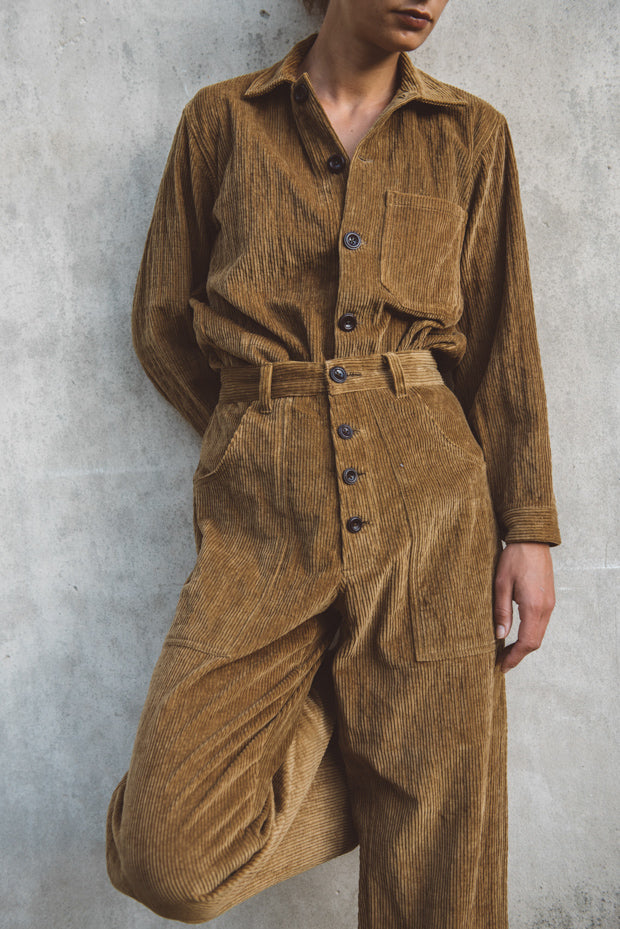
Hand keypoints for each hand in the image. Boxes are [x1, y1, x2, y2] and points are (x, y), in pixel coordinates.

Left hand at [493, 542, 555, 672]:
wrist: (532, 539)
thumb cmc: (514, 559)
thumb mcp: (501, 585)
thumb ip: (501, 612)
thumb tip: (500, 636)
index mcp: (534, 607)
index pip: (527, 642)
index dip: (515, 657)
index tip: (502, 666)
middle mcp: (546, 609)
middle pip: (535, 642)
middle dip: (519, 655)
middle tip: (502, 662)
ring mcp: (549, 604)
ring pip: (539, 634)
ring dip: (524, 645)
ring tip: (507, 651)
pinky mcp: (548, 599)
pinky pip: (541, 624)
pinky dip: (529, 634)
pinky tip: (517, 635)